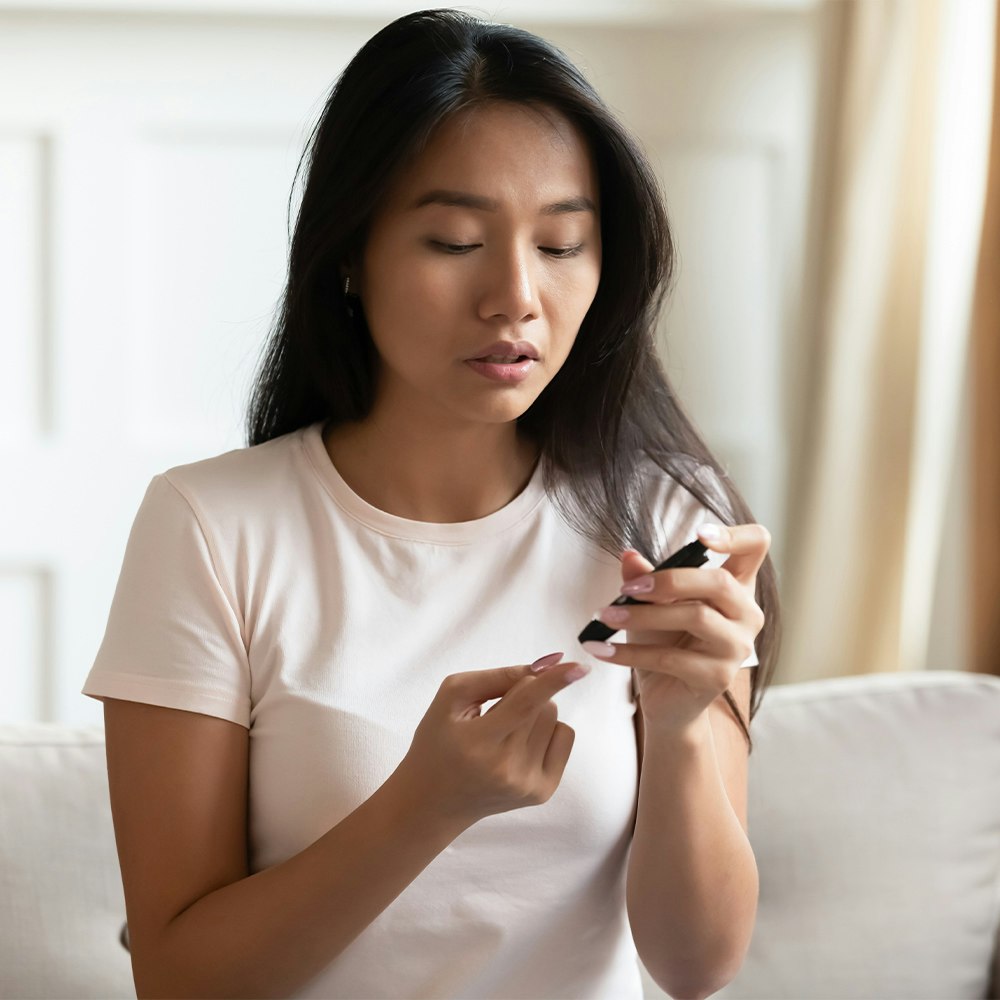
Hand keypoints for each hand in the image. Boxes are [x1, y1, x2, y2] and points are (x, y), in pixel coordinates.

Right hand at [395, 655, 586, 826]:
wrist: (433, 802)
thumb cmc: (438, 742)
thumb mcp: (451, 698)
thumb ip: (497, 677)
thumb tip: (549, 664)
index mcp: (479, 743)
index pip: (525, 704)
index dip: (553, 681)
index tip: (581, 667)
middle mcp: (507, 768)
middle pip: (543, 705)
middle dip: (524, 696)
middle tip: (494, 718)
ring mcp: (528, 785)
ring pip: (555, 718)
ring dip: (534, 714)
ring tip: (503, 735)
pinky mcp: (542, 793)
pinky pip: (565, 737)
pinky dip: (547, 732)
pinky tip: (520, 746)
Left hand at [581, 524, 768, 735]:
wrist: (667, 699)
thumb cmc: (666, 642)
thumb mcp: (651, 604)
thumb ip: (644, 578)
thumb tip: (629, 556)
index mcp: (737, 586)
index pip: (756, 545)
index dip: (734, 535)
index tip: (699, 534)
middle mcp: (746, 614)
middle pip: (720, 582)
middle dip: (669, 580)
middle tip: (627, 589)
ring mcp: (737, 647)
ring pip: (696, 617)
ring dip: (642, 616)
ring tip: (605, 616)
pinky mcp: (717, 677)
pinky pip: (671, 657)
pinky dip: (630, 652)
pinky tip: (601, 649)